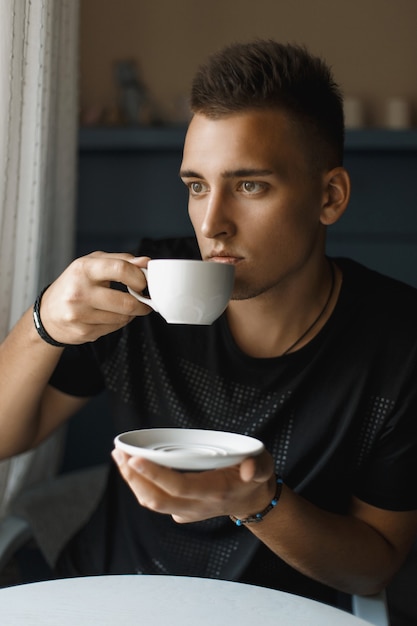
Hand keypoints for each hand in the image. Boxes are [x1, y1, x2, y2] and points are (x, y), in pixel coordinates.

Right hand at [38, 252, 152, 344]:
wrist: (48, 314)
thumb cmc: (74, 284)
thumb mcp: (93, 264)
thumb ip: (121, 260)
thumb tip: (146, 262)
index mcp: (84, 269)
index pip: (121, 269)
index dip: (139, 278)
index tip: (143, 283)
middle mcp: (79, 292)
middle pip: (126, 302)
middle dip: (142, 303)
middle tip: (144, 300)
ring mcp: (80, 314)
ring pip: (122, 318)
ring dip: (130, 314)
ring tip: (122, 306)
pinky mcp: (83, 332)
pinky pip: (114, 328)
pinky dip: (118, 322)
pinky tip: (109, 315)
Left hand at [111, 448, 275, 522]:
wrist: (254, 501)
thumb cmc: (256, 478)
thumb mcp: (264, 466)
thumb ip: (259, 466)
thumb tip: (248, 469)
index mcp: (214, 492)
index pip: (178, 487)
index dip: (155, 474)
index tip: (135, 459)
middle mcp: (197, 505)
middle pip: (156, 498)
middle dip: (133, 478)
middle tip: (118, 453)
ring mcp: (187, 511)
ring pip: (151, 502)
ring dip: (132, 482)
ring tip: (118, 456)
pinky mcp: (181, 510)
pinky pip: (155, 501)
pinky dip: (139, 485)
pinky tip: (130, 467)